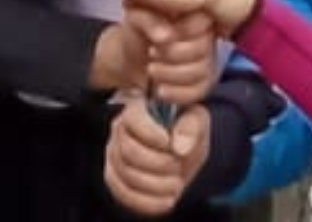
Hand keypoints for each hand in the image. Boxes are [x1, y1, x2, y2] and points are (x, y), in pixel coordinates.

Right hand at [104, 99, 208, 216]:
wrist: (181, 154)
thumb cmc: (187, 132)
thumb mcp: (197, 122)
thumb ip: (192, 126)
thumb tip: (179, 146)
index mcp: (138, 109)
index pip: (132, 119)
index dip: (150, 134)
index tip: (169, 144)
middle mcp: (120, 130)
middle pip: (128, 151)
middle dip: (158, 164)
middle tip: (178, 166)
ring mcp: (114, 154)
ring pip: (126, 175)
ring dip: (156, 185)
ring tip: (177, 184)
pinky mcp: (114, 178)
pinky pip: (123, 194)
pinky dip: (148, 202)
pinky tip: (168, 200)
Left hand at [123, 3, 216, 105]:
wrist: (130, 55)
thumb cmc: (139, 29)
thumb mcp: (136, 16)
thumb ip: (149, 20)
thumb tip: (166, 37)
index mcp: (195, 13)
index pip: (201, 23)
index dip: (179, 33)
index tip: (157, 38)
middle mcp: (207, 36)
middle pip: (203, 49)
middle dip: (172, 54)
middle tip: (151, 52)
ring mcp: (207, 61)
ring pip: (201, 71)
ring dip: (172, 74)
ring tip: (151, 69)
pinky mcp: (201, 83)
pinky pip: (199, 91)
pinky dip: (177, 93)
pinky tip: (160, 90)